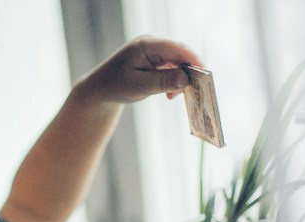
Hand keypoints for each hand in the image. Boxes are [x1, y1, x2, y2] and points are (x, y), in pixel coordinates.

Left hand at [82, 36, 202, 102]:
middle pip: (180, 53)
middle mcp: (152, 43)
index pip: (177, 48)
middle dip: (188, 72)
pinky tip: (168, 94)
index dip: (193, 60)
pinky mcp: (155, 58)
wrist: (100, 88)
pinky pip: (172, 66)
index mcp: (146, 45)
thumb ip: (162, 82)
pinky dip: (173, 79)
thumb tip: (186, 78)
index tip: (204, 75)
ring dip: (180, 78)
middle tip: (192, 91)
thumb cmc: (115, 86)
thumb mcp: (138, 87)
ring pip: (178, 61)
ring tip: (171, 96)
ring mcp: (154, 50)